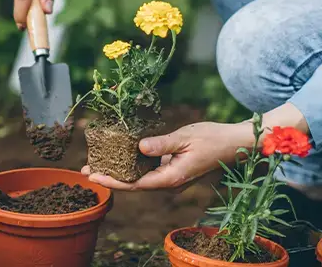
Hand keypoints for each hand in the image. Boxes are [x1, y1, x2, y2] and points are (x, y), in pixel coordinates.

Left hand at [82, 103, 308, 190]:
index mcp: (171, 178)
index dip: (112, 181)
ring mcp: (171, 175)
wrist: (235, 143)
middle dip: (110, 177)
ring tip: (97, 162)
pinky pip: (148, 168)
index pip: (135, 184)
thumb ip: (162, 144)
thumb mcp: (185, 137)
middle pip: (133, 182)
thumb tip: (139, 146)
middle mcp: (169, 180)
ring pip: (139, 176)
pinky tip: (120, 153)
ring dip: (119, 170)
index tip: (93, 176)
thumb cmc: (213, 139)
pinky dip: (133, 162)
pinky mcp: (173, 167)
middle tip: (86, 168)